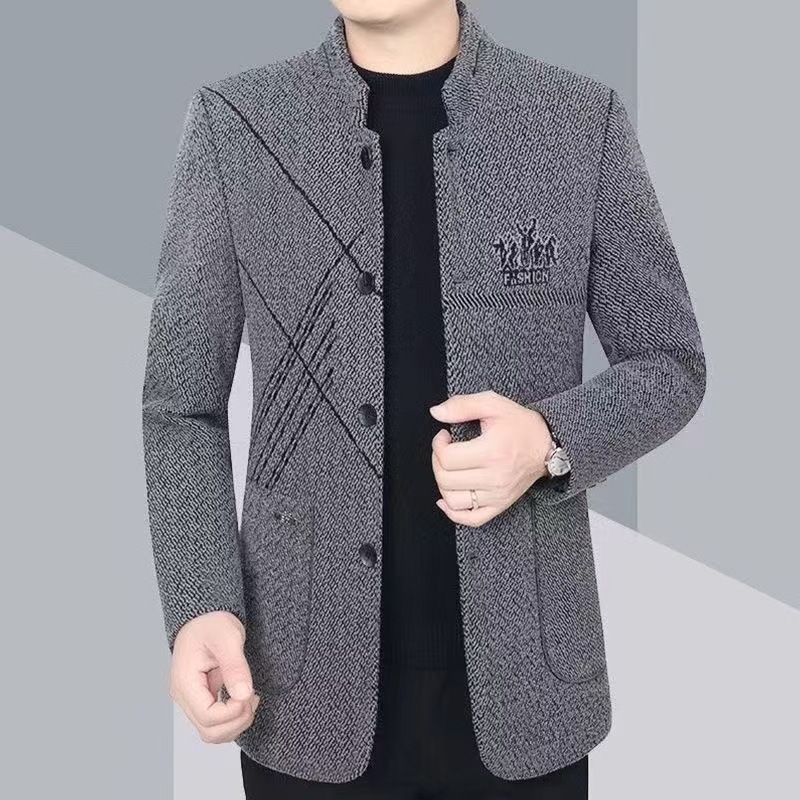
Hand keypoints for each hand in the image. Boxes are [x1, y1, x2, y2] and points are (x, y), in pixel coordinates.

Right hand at [170, 610, 259, 743]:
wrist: (204, 617)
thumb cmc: (212, 623)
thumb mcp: (228, 637)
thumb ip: (235, 666)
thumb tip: (243, 695)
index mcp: (185, 682)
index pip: (207, 717)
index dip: (233, 712)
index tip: (250, 694)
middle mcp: (184, 696)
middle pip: (209, 732)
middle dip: (237, 721)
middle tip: (253, 697)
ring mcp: (192, 700)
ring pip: (212, 733)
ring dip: (236, 724)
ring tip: (250, 698)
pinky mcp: (201, 700)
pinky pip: (216, 723)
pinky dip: (233, 719)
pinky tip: (244, 699)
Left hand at [429, 390, 551, 526]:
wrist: (547, 445)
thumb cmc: (521, 425)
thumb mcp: (493, 404)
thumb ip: (462, 405)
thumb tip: (436, 412)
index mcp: (491, 452)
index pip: (447, 458)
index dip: (438, 445)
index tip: (444, 436)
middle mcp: (494, 477)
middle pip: (446, 479)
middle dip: (437, 461)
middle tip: (445, 450)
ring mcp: (497, 495)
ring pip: (453, 500)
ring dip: (443, 484)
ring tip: (449, 469)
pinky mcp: (500, 505)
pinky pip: (471, 519)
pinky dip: (453, 513)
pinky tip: (446, 499)